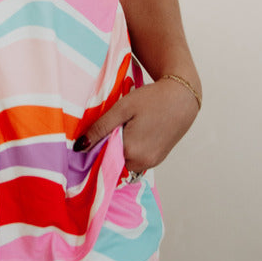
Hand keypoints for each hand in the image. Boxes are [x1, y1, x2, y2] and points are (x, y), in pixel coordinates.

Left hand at [75, 75, 200, 175]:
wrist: (182, 97)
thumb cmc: (152, 99)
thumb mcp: (122, 109)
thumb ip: (100, 128)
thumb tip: (79, 147)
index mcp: (131, 151)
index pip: (101, 159)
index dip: (93, 149)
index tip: (89, 138)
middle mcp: (142, 163)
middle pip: (113, 163)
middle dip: (107, 149)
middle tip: (108, 128)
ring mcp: (152, 163)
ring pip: (125, 163)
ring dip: (119, 151)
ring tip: (122, 129)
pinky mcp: (158, 159)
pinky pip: (137, 161)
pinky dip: (131, 151)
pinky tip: (133, 133)